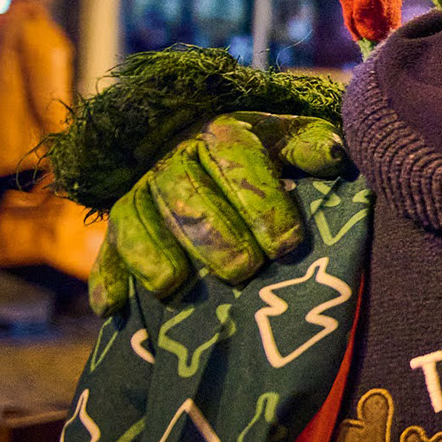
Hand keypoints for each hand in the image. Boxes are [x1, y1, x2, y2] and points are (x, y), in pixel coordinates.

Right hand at [87, 111, 349, 312]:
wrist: (210, 150)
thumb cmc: (266, 155)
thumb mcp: (292, 141)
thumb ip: (313, 147)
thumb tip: (335, 155)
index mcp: (222, 133)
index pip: (237, 161)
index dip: (261, 202)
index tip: (289, 243)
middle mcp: (174, 159)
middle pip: (185, 194)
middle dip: (214, 234)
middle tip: (244, 270)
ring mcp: (142, 191)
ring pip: (137, 217)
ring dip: (152, 252)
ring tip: (173, 286)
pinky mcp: (121, 225)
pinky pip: (107, 248)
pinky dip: (106, 277)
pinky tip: (112, 307)